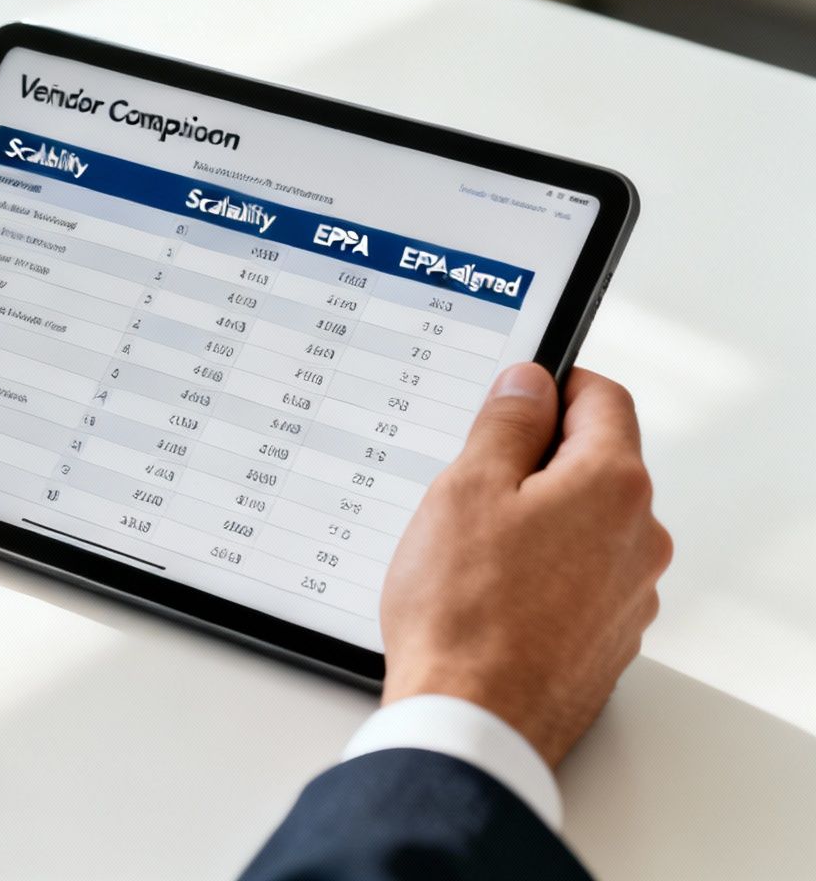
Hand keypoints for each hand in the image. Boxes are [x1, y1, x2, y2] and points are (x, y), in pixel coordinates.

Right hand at [379, 363, 671, 766]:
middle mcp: (641, 538)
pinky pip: (578, 581)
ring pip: (585, 527)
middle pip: (594, 465)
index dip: (552, 387)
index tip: (514, 397)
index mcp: (614, 485)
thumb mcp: (466, 488)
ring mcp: (631, 594)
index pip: (603, 399)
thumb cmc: (465, 612)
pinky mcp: (609, 639)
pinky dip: (540, 575)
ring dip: (537, 523)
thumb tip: (527, 386)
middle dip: (535, 463)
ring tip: (470, 553)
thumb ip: (504, 424)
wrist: (473, 719)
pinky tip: (487, 596)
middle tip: (469, 486)